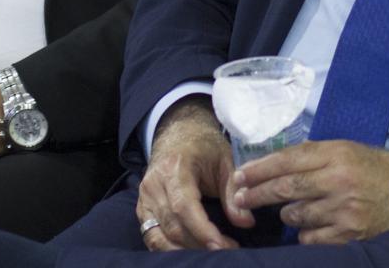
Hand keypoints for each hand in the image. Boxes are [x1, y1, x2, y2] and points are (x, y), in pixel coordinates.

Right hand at [136, 98, 238, 250]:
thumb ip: (234, 192)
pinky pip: (152, 236)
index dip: (202, 230)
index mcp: (174, 168)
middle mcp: (154, 184)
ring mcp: (145, 198)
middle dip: (200, 244)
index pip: (184, 206)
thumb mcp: (225, 162)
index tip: (223, 246)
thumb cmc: (205, 147)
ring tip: (211, 253)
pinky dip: (170, 249)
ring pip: (160, 236)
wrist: (179, 134)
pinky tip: (191, 252)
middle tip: (228, 250)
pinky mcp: (142, 208)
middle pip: (173, 226)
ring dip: (186, 251)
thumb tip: (246, 222)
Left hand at [228, 140, 388, 245]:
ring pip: (295, 215)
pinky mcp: (350, 235)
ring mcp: (344, 211)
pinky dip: (306, 233)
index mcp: (336, 155)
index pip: (287, 160)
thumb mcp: (345, 149)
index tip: (239, 176)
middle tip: (238, 198)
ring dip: (288, 213)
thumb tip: (272, 165)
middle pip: (285, 189)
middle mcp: (339, 181)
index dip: (259, 169)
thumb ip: (312, 155)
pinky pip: (310, 238)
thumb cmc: (373, 168)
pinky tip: (314, 225)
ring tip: (296, 208)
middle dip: (257, 194)